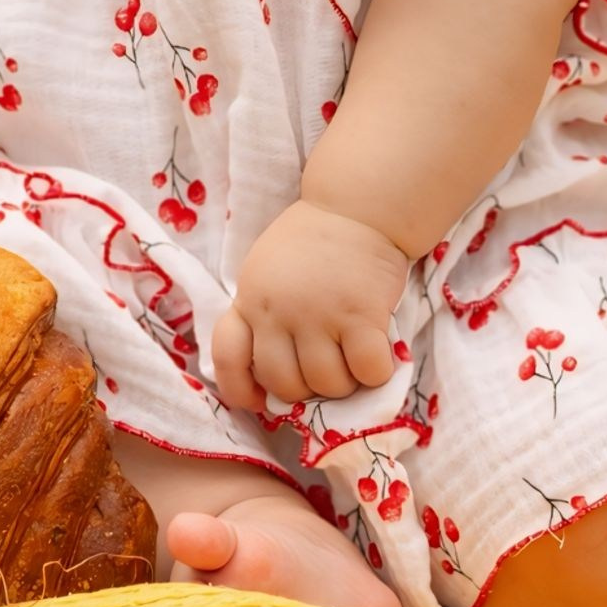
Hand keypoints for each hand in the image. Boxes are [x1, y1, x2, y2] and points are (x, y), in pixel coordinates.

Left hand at [213, 202, 408, 415]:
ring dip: (344, 384)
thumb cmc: (313, 243)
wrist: (356, 207)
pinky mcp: (360, 315)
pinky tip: (378, 354)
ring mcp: (318, 314)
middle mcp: (277, 310)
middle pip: (283, 384)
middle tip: (325, 370)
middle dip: (306, 391)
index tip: (260, 399)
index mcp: (250, 299)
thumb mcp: (266, 271)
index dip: (240, 388)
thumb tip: (270, 380)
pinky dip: (375, 373)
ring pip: (326, 384)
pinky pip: (367, 371)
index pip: (227, 356)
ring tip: (352, 360)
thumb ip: (264, 315)